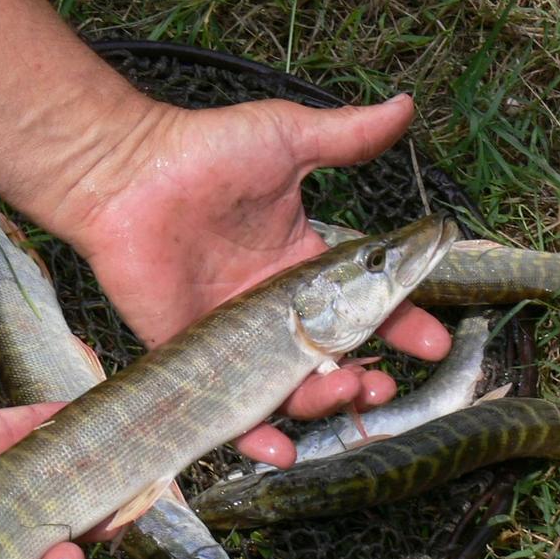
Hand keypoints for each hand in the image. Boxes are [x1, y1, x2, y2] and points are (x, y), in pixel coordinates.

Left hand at [54, 94, 450, 466]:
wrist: (127, 176)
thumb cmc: (203, 154)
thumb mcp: (286, 141)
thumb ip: (345, 138)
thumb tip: (405, 107)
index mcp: (298, 267)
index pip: (360, 305)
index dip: (398, 325)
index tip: (431, 343)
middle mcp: (271, 309)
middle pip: (330, 357)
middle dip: (366, 377)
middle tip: (385, 385)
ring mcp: (233, 337)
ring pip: (287, 389)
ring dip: (323, 403)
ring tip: (348, 393)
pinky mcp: (192, 357)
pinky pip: (226, 408)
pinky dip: (253, 437)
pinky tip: (281, 451)